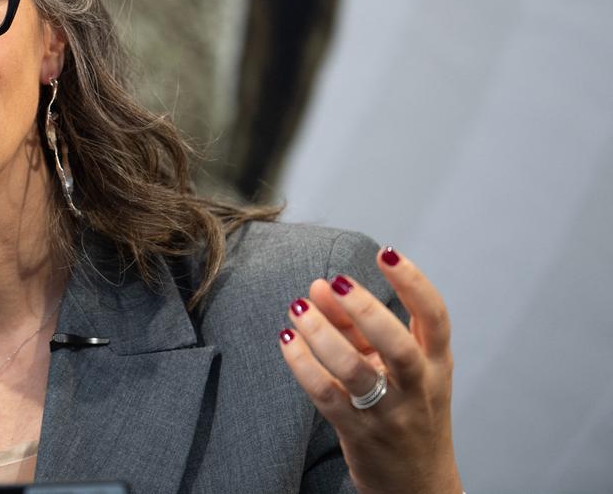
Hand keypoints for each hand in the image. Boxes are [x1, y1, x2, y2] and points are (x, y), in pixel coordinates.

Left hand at [279, 248, 461, 493]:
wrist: (418, 486)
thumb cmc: (405, 410)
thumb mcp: (394, 366)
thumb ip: (358, 326)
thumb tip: (321, 286)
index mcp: (437, 363)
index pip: (436, 317)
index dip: (413, 283)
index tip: (386, 253)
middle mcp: (419, 387)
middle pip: (399, 346)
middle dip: (367, 311)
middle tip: (336, 282)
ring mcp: (390, 413)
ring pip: (356, 371)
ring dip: (323, 336)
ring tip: (298, 308)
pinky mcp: (359, 434)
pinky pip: (327, 396)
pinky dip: (303, 366)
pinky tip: (287, 342)